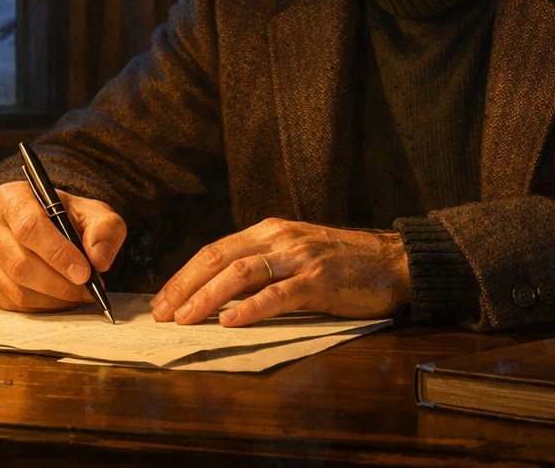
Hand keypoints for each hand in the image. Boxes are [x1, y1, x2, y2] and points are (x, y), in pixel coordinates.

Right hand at [0, 181, 126, 311]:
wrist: (49, 224)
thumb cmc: (69, 216)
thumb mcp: (93, 212)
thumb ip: (104, 229)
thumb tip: (99, 259)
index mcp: (13, 197)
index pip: (30, 228)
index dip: (58, 253)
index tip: (83, 272)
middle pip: (20, 263)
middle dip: (58, 282)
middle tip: (87, 289)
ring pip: (16, 287)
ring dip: (53, 298)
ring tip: (79, 294)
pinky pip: (12, 303)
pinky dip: (42, 306)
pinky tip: (61, 298)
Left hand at [150, 218, 410, 326]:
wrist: (392, 261)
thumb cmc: (342, 262)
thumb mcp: (295, 253)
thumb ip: (262, 266)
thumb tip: (219, 295)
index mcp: (269, 231)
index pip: (215, 250)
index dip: (184, 275)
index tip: (163, 300)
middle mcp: (278, 238)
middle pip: (219, 258)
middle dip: (185, 286)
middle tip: (162, 314)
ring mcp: (298, 257)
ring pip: (241, 273)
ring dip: (207, 297)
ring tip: (186, 318)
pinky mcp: (318, 280)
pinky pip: (277, 294)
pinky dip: (250, 308)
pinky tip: (231, 322)